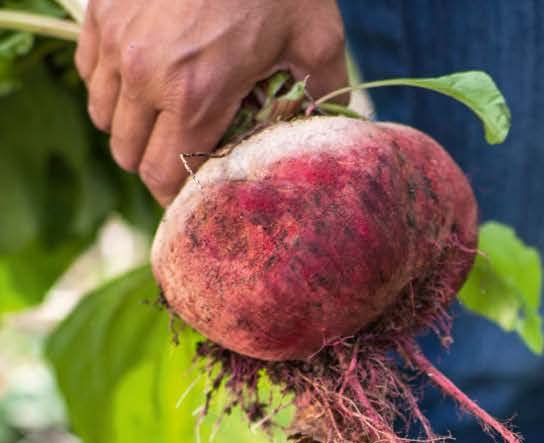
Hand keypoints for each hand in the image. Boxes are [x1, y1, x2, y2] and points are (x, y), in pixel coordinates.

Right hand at [75, 0, 347, 204]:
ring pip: (104, 116)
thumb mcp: (316, 39)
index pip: (163, 177)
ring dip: (131, 126)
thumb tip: (324, 135)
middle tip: (184, 155)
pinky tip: (144, 78)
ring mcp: (117, 40)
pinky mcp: (101, 12)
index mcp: (196, 95)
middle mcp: (146, 74)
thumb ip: (321, 95)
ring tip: (164, 117)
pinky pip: (90, 72)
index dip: (177, 195)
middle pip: (128, 154)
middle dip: (155, 163)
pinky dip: (111, 84)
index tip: (196, 190)